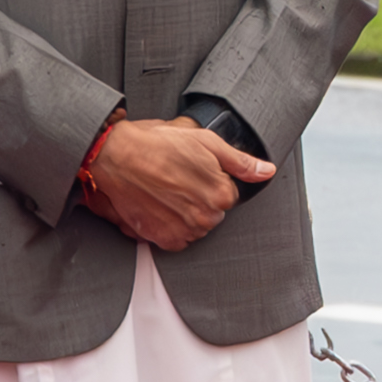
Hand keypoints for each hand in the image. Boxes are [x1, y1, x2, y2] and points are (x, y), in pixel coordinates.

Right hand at [78, 113, 271, 252]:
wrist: (115, 156)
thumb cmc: (157, 145)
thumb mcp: (206, 142)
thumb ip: (241, 162)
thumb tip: (266, 171)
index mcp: (221, 194)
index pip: (228, 194)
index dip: (211, 180)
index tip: (193, 170)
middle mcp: (205, 218)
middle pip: (213, 212)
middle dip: (199, 198)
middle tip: (176, 179)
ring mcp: (183, 231)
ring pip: (195, 226)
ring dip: (184, 213)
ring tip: (165, 190)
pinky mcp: (161, 239)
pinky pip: (176, 238)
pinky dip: (169, 225)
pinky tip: (158, 205)